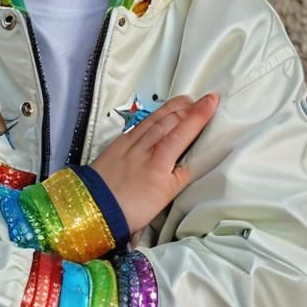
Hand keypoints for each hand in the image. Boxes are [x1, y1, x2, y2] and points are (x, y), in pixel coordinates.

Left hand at [90, 92, 218, 233]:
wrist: (94, 206)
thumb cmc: (132, 208)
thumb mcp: (163, 198)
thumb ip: (179, 177)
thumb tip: (189, 162)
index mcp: (159, 161)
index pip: (183, 131)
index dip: (199, 115)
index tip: (212, 100)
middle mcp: (145, 147)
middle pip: (169, 121)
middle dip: (188, 108)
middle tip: (203, 98)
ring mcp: (130, 143)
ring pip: (154, 120)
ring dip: (171, 108)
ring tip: (185, 100)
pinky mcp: (117, 144)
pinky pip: (140, 124)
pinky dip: (153, 116)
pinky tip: (157, 114)